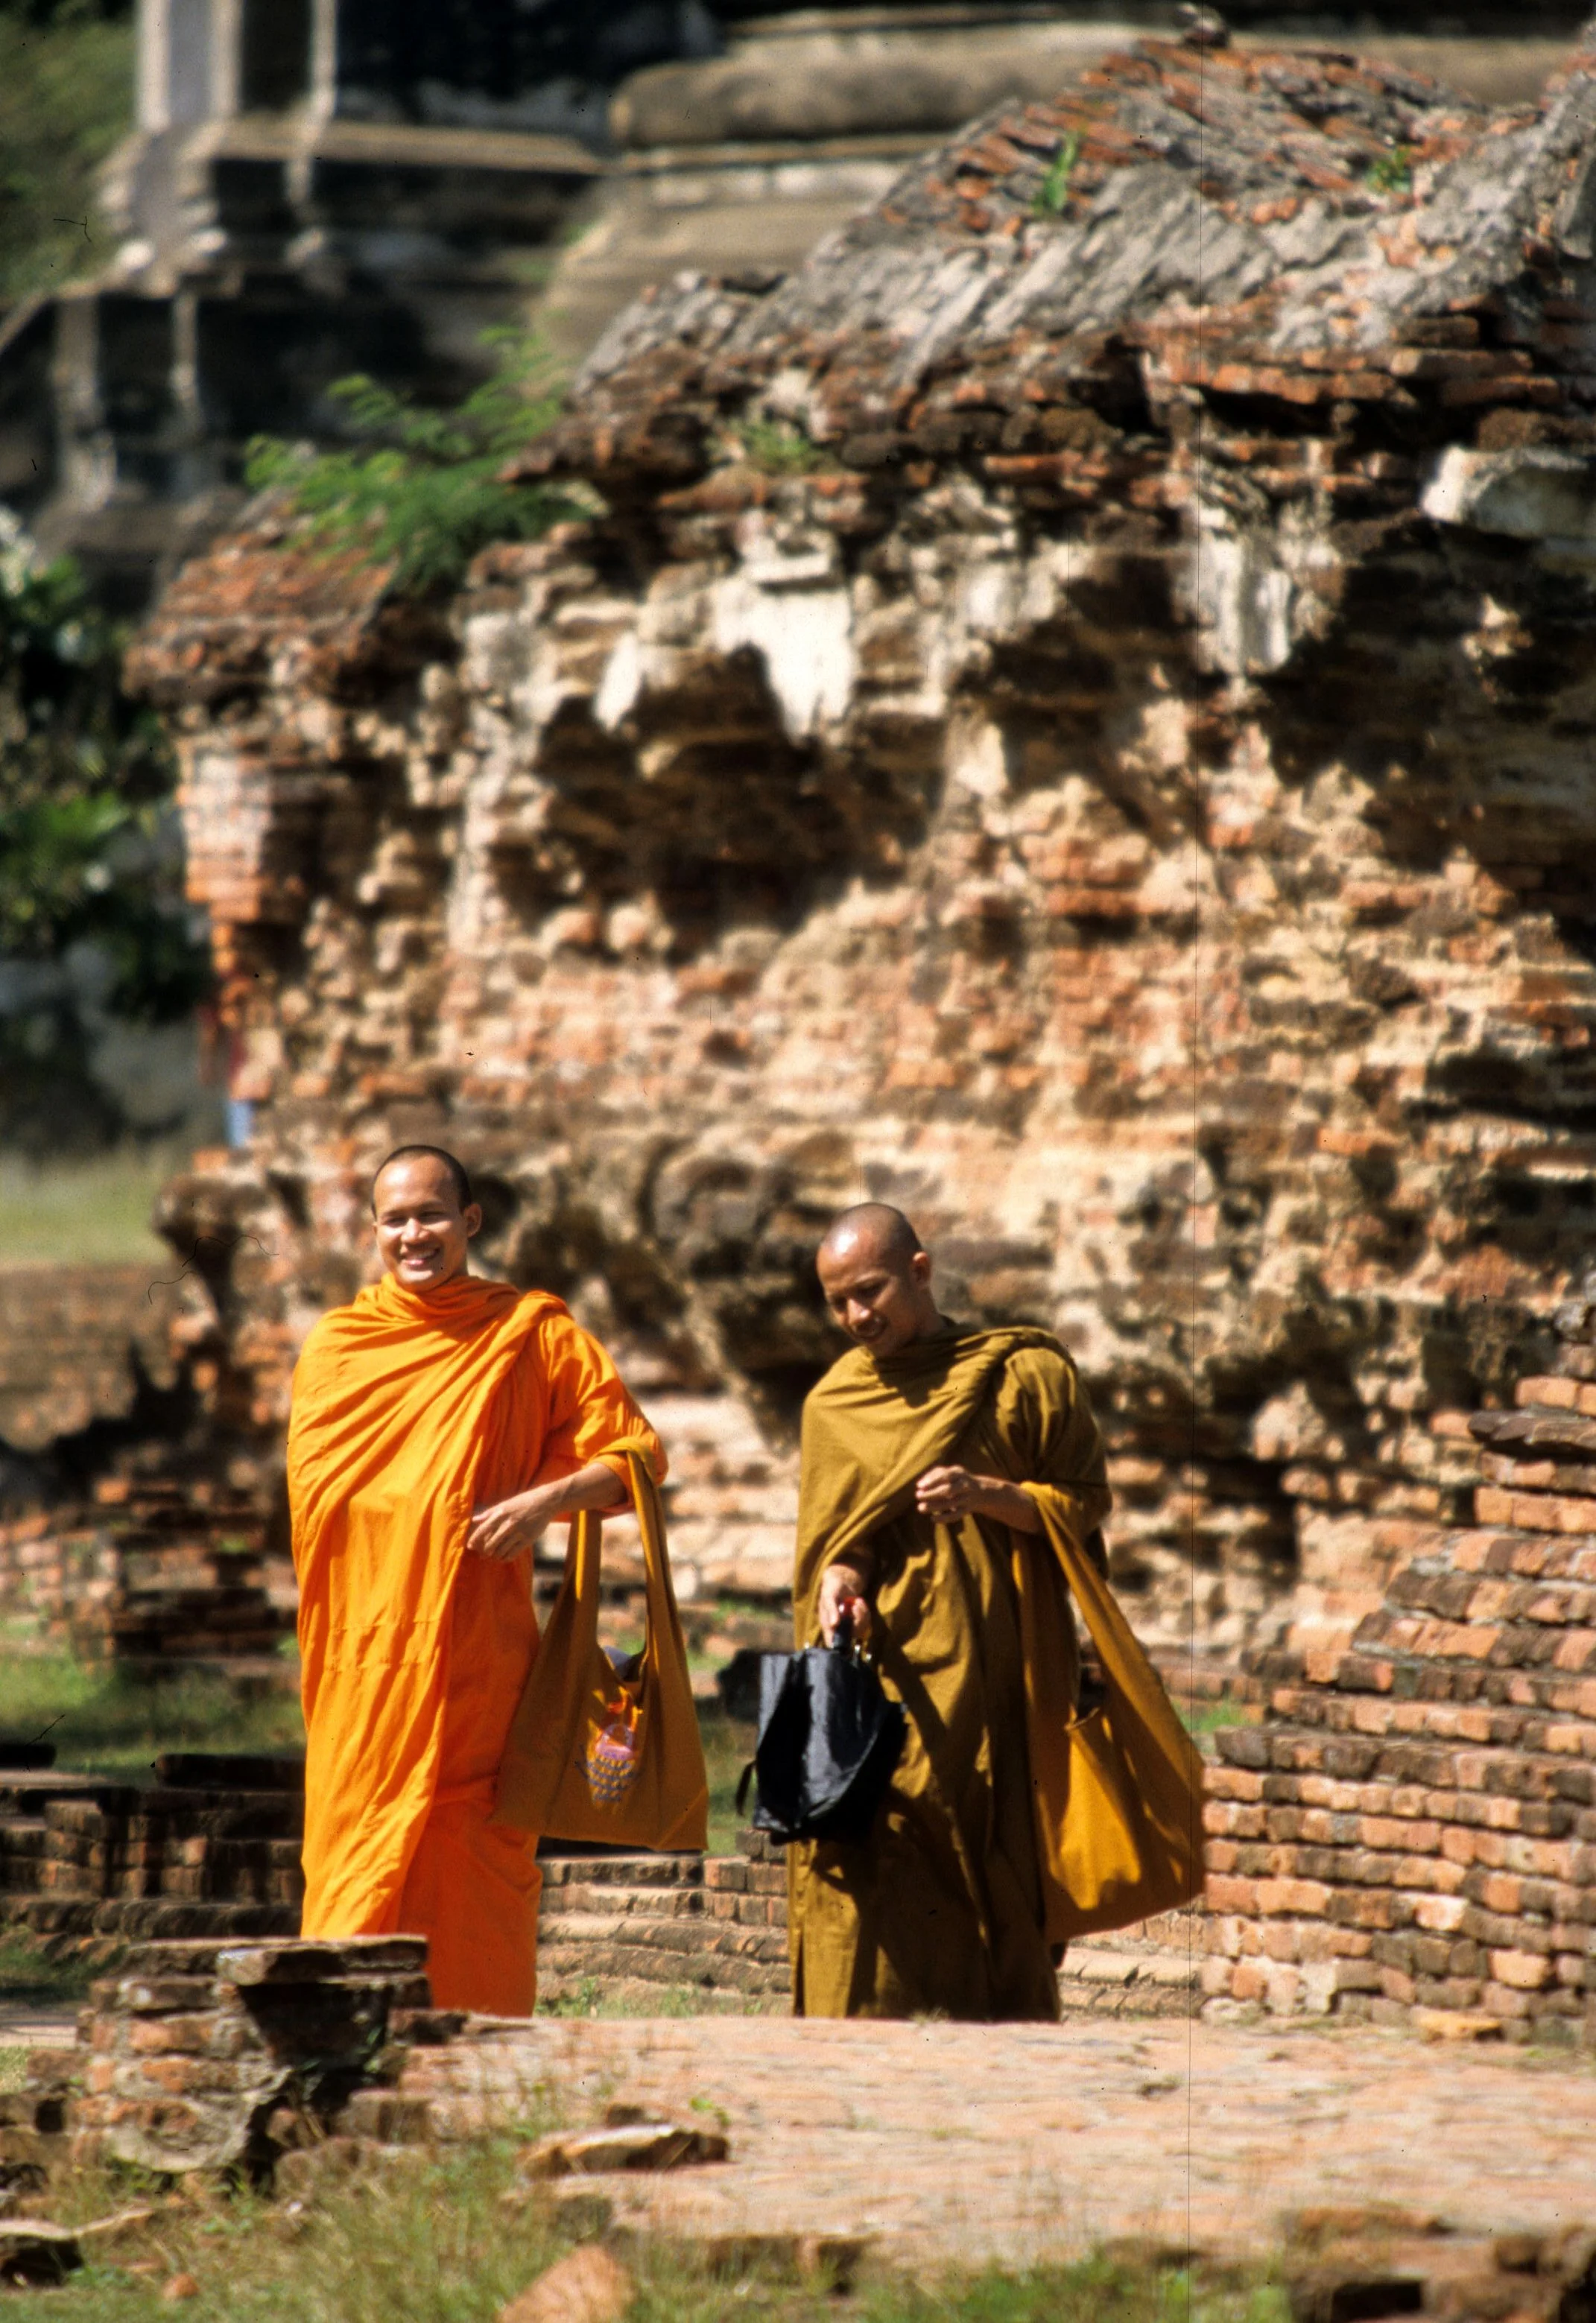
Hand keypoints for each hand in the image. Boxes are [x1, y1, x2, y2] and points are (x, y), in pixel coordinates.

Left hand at [466, 1458, 629, 1561]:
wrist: (545, 1502)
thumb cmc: (523, 1501)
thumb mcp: (505, 1504)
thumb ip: (489, 1513)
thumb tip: (474, 1519)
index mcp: (500, 1513)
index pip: (483, 1530)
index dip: (474, 1540)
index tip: (470, 1546)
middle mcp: (508, 1524)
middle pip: (490, 1543)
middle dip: (484, 1551)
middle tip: (482, 1555)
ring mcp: (518, 1532)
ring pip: (501, 1550)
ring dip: (494, 1556)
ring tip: (492, 1557)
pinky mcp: (527, 1539)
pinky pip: (513, 1553)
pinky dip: (505, 1558)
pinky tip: (503, 1557)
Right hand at [817, 1561, 872, 1647]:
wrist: (841, 1580)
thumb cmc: (832, 1588)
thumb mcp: (829, 1596)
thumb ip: (831, 1609)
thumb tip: (834, 1624)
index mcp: (827, 1625)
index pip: (831, 1642)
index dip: (839, 1645)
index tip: (847, 1635)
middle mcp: (838, 1628)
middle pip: (851, 1635)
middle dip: (857, 1621)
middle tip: (854, 1606)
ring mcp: (848, 1625)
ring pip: (860, 1629)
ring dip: (862, 1615)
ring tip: (857, 1602)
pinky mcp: (857, 1620)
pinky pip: (865, 1622)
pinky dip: (865, 1612)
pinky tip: (859, 1602)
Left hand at [914, 1466, 1040, 1532]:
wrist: (983, 1491)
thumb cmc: (959, 1479)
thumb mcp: (952, 1472)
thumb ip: (935, 1474)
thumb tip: (920, 1485)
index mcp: (960, 1473)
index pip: (946, 1475)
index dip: (932, 1480)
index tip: (919, 1486)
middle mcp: (965, 1485)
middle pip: (948, 1490)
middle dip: (932, 1494)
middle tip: (918, 1497)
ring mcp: (968, 1498)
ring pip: (950, 1504)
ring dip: (934, 1506)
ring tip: (920, 1508)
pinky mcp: (968, 1510)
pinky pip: (956, 1515)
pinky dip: (944, 1518)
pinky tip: (933, 1519)